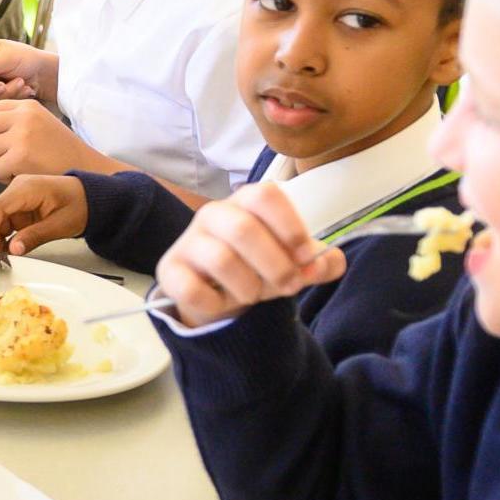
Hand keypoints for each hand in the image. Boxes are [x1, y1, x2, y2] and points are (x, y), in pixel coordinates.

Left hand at [0, 100, 105, 180]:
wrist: (85, 167)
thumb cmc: (59, 152)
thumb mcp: (36, 126)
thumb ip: (7, 125)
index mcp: (25, 106)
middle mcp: (23, 116)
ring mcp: (22, 134)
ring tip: (4, 170)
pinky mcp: (22, 156)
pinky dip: (1, 178)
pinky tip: (16, 176)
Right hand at [0, 174, 89, 255]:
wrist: (93, 199)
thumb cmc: (82, 205)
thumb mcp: (60, 224)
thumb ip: (35, 236)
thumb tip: (13, 249)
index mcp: (27, 188)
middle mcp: (18, 189)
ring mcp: (17, 198)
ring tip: (1, 256)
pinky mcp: (20, 207)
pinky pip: (5, 221)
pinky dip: (3, 236)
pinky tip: (8, 249)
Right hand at [154, 182, 344, 328]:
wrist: (213, 292)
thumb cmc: (255, 267)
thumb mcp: (290, 263)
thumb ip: (317, 262)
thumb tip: (329, 262)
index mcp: (245, 203)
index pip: (265, 196)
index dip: (289, 226)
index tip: (306, 256)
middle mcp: (213, 215)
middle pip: (243, 229)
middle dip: (275, 265)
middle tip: (290, 286)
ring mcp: (188, 242)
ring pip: (221, 260)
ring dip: (248, 286)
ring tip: (253, 296)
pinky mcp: (169, 271)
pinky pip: (192, 288)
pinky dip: (215, 303)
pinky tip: (222, 303)